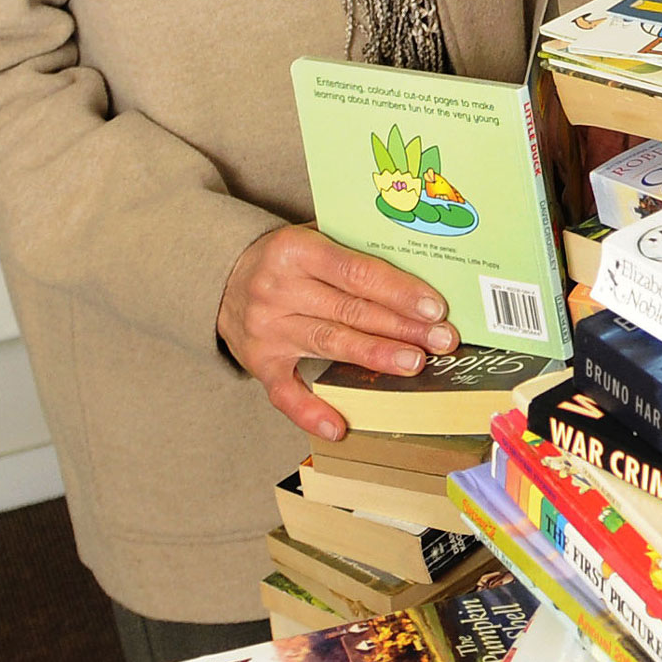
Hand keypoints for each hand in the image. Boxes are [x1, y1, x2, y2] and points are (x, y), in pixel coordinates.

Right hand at [217, 223, 457, 441]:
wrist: (219, 277)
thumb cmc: (285, 257)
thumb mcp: (312, 236)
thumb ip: (354, 247)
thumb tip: (420, 265)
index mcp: (295, 251)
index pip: (356, 273)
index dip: (398, 291)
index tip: (434, 308)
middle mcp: (277, 290)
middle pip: (350, 311)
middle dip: (401, 327)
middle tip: (441, 340)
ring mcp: (266, 330)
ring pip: (329, 345)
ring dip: (376, 356)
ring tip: (414, 364)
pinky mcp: (258, 362)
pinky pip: (284, 392)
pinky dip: (311, 411)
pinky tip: (339, 426)